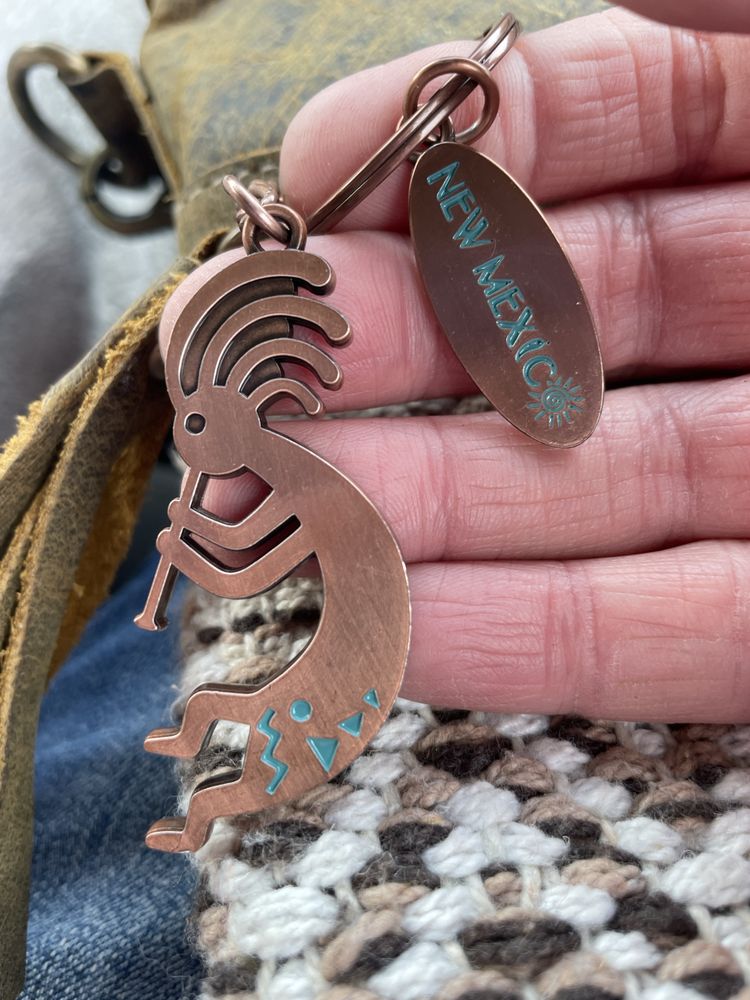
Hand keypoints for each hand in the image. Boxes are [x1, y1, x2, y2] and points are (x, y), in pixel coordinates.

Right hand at [169, 4, 749, 722]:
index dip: (459, 148)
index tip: (314, 169)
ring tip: (262, 509)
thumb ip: (718, 2)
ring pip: (584, 496)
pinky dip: (534, 639)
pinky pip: (670, 633)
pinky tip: (399, 627)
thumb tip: (501, 43)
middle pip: (557, 332)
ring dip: (416, 509)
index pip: (618, 135)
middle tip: (233, 372)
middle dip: (384, 347)